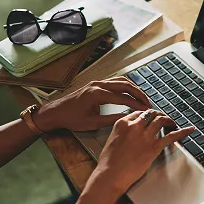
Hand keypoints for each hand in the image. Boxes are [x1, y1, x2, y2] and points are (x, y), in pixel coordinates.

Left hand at [34, 77, 151, 131]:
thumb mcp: (93, 123)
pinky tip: (131, 92)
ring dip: (133, 88)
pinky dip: (125, 86)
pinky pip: (115, 81)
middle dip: (139, 94)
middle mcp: (98, 85)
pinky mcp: (96, 84)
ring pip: (121, 81)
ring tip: (142, 98)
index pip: (123, 98)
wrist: (56, 112)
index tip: (145, 110)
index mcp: (97, 94)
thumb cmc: (71, 118)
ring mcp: (97, 82)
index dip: (136, 104)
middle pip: (125, 85)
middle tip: (148, 104)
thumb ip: (112, 119)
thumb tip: (128, 119)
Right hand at [91, 109, 194, 194]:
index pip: (138, 113)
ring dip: (168, 120)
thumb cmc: (108, 162)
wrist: (110, 175)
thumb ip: (123, 132)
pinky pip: (171, 136)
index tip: (151, 118)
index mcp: (122, 123)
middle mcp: (135, 126)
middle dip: (159, 115)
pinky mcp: (153, 147)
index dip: (147, 115)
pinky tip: (189, 129)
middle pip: (151, 114)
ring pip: (161, 120)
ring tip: (172, 123)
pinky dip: (182, 131)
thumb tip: (131, 132)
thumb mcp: (112, 140)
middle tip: (163, 118)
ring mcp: (145, 136)